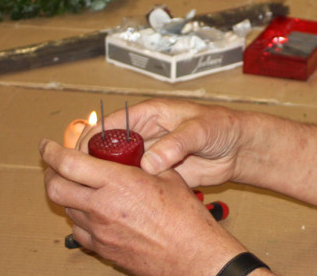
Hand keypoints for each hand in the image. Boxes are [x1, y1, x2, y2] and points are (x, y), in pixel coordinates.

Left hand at [40, 139, 246, 274]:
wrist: (191, 256)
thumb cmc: (185, 217)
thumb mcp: (167, 177)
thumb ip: (142, 163)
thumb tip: (132, 153)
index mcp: (118, 182)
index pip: (69, 163)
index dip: (52, 151)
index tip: (47, 145)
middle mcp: (101, 207)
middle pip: (55, 188)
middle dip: (50, 173)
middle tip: (56, 165)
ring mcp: (99, 232)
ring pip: (66, 209)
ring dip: (67, 194)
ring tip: (80, 186)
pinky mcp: (102, 249)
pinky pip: (79, 231)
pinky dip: (79, 218)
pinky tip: (93, 211)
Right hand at [67, 99, 243, 188]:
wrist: (238, 149)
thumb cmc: (222, 126)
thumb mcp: (200, 129)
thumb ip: (176, 143)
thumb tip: (150, 161)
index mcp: (148, 114)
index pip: (109, 125)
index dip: (91, 140)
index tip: (79, 158)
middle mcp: (144, 134)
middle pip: (107, 149)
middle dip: (94, 163)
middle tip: (84, 182)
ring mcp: (148, 155)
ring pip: (118, 168)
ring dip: (108, 180)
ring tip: (98, 196)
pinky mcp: (156, 174)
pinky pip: (134, 182)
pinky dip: (125, 191)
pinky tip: (119, 203)